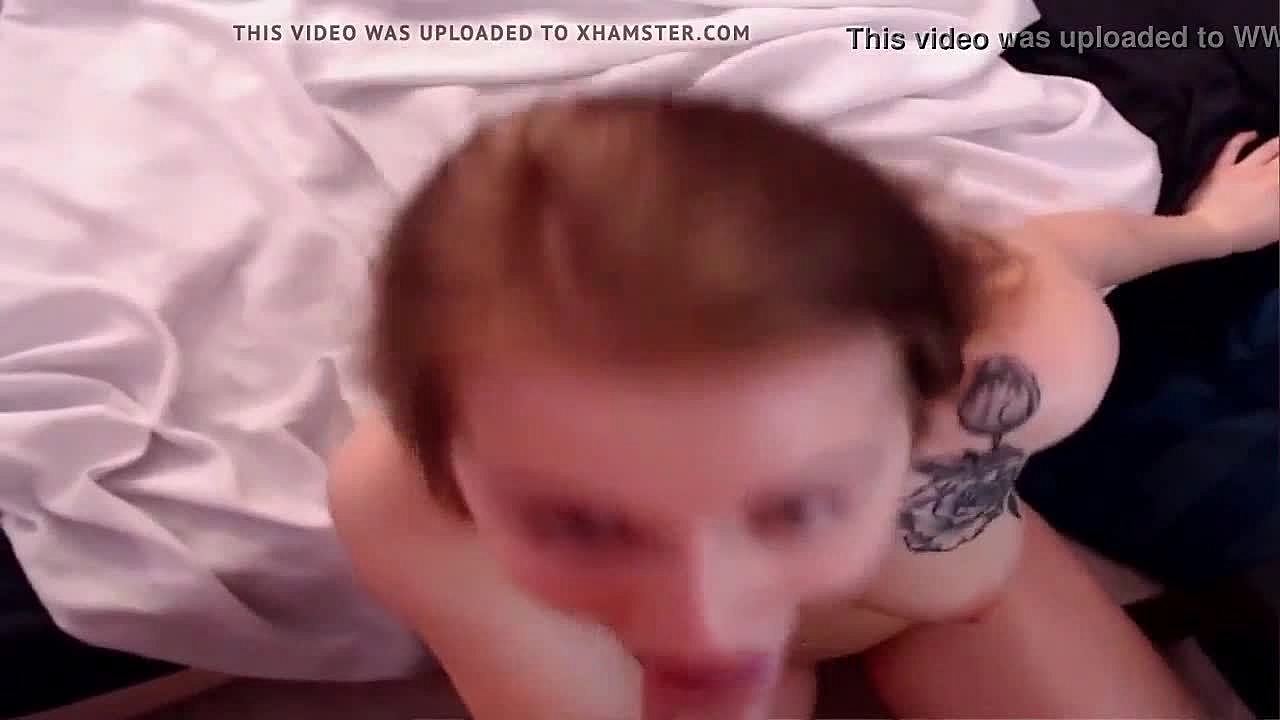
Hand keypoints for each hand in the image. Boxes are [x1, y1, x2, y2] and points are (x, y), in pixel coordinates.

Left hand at [1185, 131, 1278, 254]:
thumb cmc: (1248, 233)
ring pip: (1268, 148)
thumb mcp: (1278, 227)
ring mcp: (1244, 168)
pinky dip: (1244, 137)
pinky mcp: (1222, 168)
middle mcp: (1268, 172)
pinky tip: (1252, 134)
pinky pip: (1234, 147)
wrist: (1210, 231)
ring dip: (1279, 143)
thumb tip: (1279, 198)